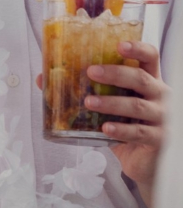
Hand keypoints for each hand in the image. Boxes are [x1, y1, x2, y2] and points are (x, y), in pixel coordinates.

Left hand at [84, 41, 167, 201]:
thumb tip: (44, 78)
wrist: (143, 163)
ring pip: (137, 105)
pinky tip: (105, 128)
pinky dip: (120, 129)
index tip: (119, 45)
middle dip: (115, 73)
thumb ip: (84, 90)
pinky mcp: (160, 139)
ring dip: (111, 102)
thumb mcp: (108, 105)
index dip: (137, 48)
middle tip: (90, 72)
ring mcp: (163, 117)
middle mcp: (160, 95)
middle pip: (141, 78)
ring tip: (89, 102)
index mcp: (149, 80)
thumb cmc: (126, 126)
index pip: (150, 57)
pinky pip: (139, 132)